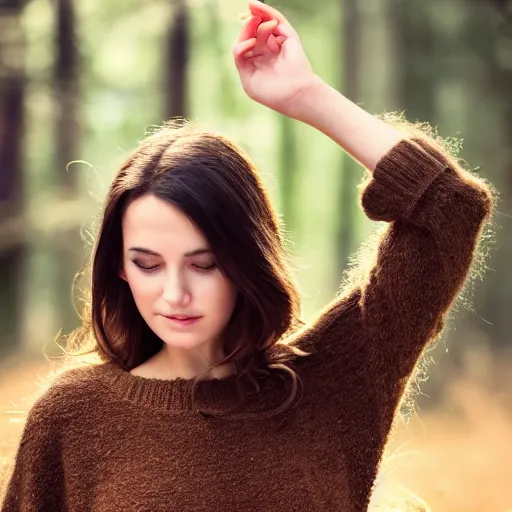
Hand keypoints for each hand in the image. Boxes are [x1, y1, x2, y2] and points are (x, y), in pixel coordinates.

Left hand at [233, 1, 322, 118]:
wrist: (292, 96)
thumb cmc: (271, 93)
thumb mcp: (248, 79)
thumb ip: (240, 59)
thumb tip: (245, 39)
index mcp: (258, 61)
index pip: (246, 43)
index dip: (241, 39)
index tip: (241, 48)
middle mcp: (268, 50)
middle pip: (254, 30)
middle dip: (247, 24)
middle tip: (243, 17)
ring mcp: (278, 42)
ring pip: (264, 22)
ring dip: (256, 15)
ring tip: (251, 11)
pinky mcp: (288, 37)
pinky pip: (276, 19)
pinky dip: (265, 11)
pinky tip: (255, 6)